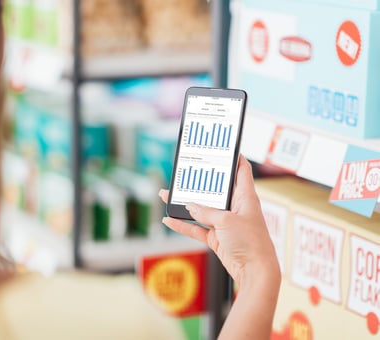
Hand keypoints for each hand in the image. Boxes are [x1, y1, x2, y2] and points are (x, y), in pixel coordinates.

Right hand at [159, 155, 279, 288]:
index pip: (241, 170)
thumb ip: (206, 211)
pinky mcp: (217, 238)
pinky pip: (197, 228)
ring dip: (185, 204)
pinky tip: (169, 220)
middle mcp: (235, 208)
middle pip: (214, 190)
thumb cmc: (250, 242)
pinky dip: (183, 225)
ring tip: (167, 195)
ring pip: (201, 209)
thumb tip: (189, 206)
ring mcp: (225, 223)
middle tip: (185, 172)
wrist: (255, 272)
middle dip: (198, 182)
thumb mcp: (226, 221)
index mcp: (245, 197)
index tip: (223, 147)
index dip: (234, 157)